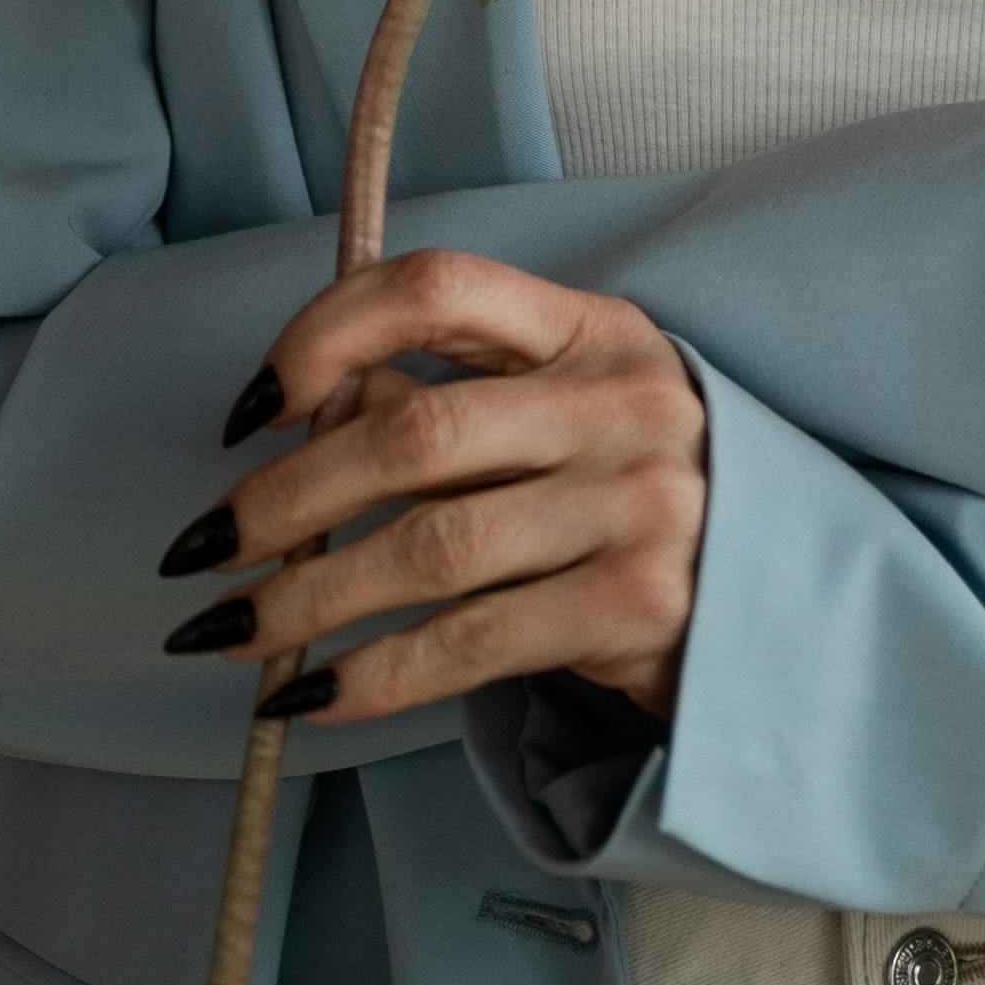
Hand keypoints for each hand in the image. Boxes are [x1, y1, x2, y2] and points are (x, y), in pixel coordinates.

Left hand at [164, 254, 705, 729]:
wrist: (779, 606)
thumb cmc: (629, 498)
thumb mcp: (561, 417)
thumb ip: (448, 403)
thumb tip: (304, 424)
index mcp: (592, 327)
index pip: (438, 286)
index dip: (327, 331)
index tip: (250, 408)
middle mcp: (621, 402)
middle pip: (417, 432)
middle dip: (288, 495)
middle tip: (205, 549)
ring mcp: (637, 505)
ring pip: (430, 549)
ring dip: (309, 597)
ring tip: (235, 632)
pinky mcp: (637, 608)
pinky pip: (471, 643)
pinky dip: (373, 677)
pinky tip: (308, 699)